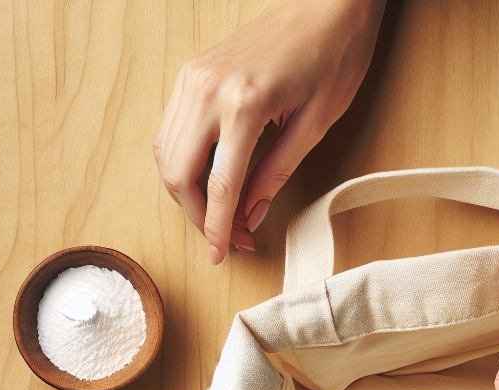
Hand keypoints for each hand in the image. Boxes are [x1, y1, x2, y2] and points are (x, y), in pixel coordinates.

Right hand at [154, 0, 385, 264]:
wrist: (327, 3)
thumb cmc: (332, 57)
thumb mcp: (314, 126)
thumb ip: (277, 174)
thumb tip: (252, 217)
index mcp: (243, 105)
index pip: (219, 186)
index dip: (217, 229)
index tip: (222, 255)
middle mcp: (208, 89)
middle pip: (179, 174)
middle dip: (198, 216)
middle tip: (228, 238)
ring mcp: (194, 77)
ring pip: (166, 154)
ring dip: (187, 193)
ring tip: (221, 214)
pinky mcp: (191, 72)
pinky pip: (170, 130)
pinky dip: (182, 163)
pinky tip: (208, 181)